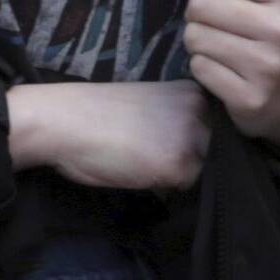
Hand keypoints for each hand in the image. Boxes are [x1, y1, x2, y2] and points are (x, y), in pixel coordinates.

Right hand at [7, 77, 208, 190]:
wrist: (65, 120)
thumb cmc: (97, 114)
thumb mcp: (151, 107)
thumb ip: (178, 121)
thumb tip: (198, 152)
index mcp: (192, 91)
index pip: (215, 128)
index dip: (194, 143)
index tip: (165, 144)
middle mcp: (199, 109)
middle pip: (214, 150)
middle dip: (192, 159)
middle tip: (153, 157)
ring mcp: (191, 135)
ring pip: (203, 169)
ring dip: (180, 174)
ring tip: (146, 165)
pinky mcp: (177, 162)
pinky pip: (186, 186)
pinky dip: (168, 188)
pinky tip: (141, 173)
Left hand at [184, 0, 279, 149]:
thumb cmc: (265, 27)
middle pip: (200, 5)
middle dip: (199, 15)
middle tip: (217, 24)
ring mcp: (269, 66)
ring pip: (195, 38)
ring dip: (198, 42)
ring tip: (221, 46)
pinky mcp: (252, 98)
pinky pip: (199, 69)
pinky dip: (203, 69)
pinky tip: (224, 70)